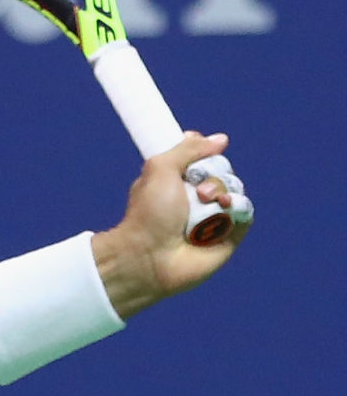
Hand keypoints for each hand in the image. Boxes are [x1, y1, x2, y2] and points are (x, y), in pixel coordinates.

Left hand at [94, 131, 249, 318]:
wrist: (151, 255)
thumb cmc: (149, 213)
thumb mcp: (161, 169)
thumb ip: (188, 150)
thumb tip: (220, 139)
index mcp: (175, 179)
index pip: (201, 156)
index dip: (205, 151)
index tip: (202, 148)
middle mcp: (195, 196)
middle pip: (222, 170)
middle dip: (215, 174)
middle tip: (198, 188)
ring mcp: (212, 214)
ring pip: (235, 189)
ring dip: (224, 190)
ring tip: (208, 201)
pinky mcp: (229, 234)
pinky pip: (245, 211)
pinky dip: (238, 207)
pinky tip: (225, 209)